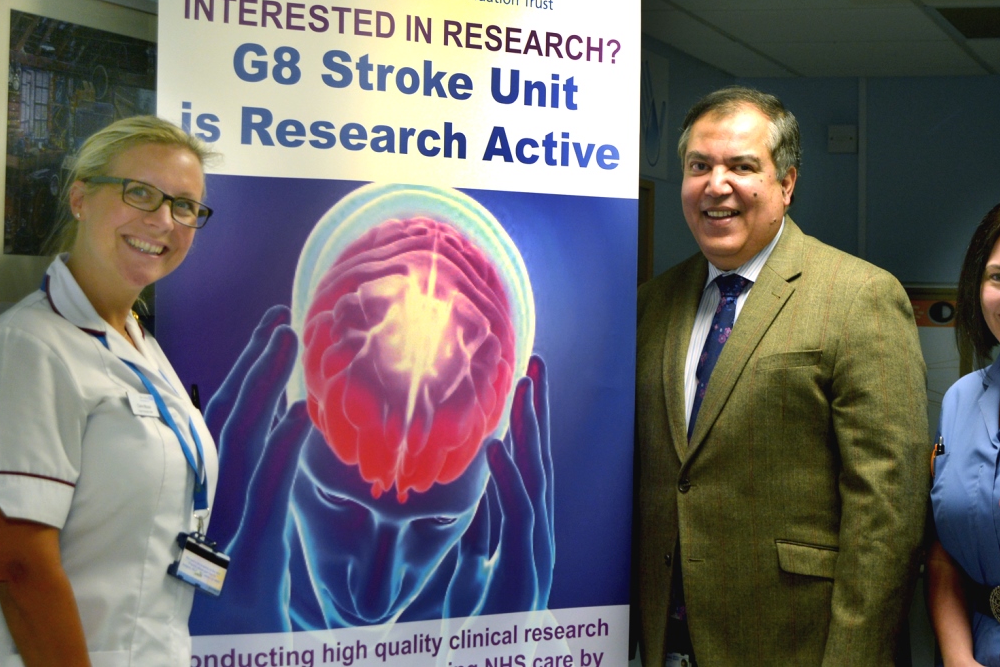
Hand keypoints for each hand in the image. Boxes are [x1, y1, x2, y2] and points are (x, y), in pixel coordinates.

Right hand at [190, 306, 312, 633]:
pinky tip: (302, 414)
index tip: (275, 331)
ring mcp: (227, 527)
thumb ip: (273, 473)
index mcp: (220, 496)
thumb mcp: (262, 528)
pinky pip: (265, 492)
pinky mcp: (250, 553)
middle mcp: (216, 505)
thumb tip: (298, 415)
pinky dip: (281, 450)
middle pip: (231, 423)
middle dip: (255, 367)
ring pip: (241, 446)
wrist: (249, 651)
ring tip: (288, 341)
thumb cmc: (258, 599)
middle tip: (283, 320)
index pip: (230, 424)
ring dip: (264, 388)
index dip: (250, 374)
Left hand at [444, 355, 554, 616]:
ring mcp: (536, 548)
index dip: (526, 424)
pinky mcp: (525, 567)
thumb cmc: (485, 627)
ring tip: (523, 388)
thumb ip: (474, 536)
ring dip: (529, 431)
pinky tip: (494, 446)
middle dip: (538, 412)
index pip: (527, 465)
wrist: (504, 659)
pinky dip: (507, 477)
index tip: (521, 382)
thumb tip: (462, 503)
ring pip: (535, 478)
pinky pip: (518, 513)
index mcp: (524, 529)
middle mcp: (536, 533)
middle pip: (538, 461)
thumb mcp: (470, 571)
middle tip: (536, 362)